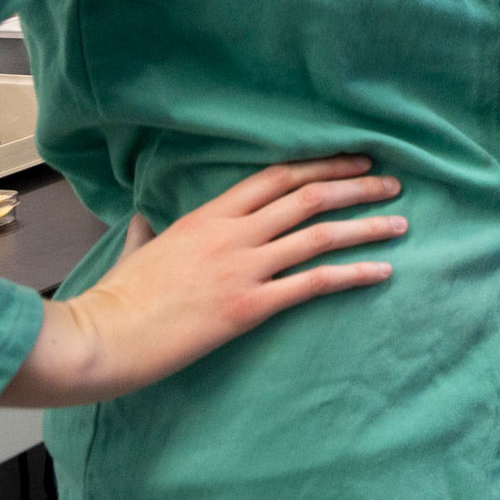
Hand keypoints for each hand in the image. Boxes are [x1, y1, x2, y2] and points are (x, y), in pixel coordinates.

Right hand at [0, 156, 405, 407]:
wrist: (98, 337)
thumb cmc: (113, 298)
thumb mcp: (135, 252)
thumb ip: (149, 231)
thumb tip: (145, 220)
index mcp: (208, 215)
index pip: (277, 176)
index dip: (322, 165)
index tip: (356, 161)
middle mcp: (232, 233)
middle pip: (309, 196)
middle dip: (358, 188)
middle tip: (394, 184)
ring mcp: (243, 267)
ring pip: (319, 234)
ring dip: (367, 227)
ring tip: (401, 224)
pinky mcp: (249, 306)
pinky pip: (314, 283)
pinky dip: (354, 273)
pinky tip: (382, 271)